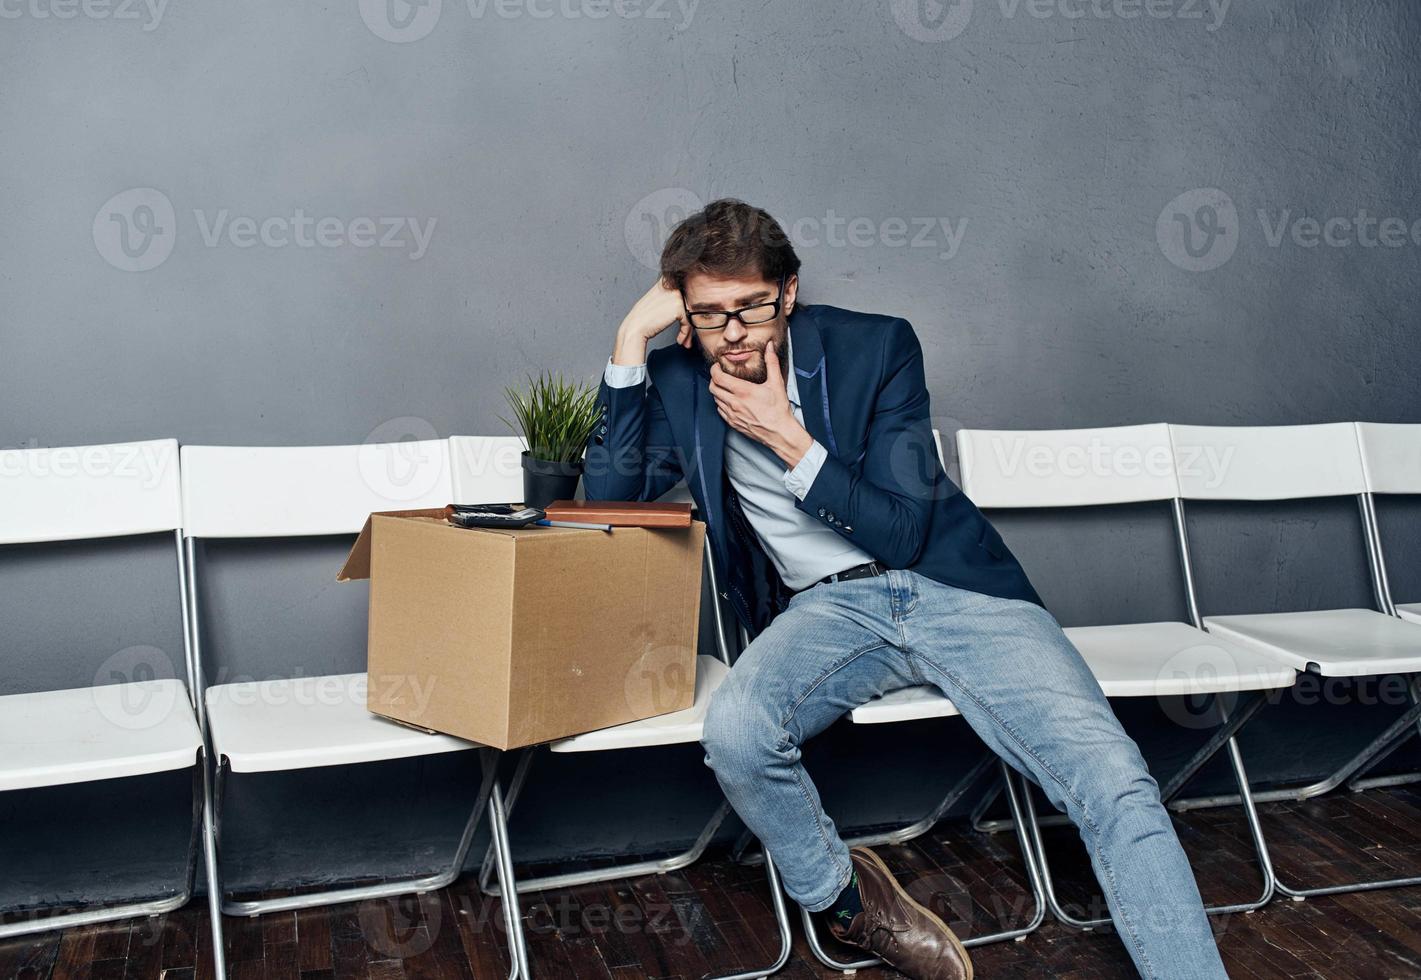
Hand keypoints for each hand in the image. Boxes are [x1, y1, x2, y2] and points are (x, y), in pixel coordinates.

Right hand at [613, 280, 690, 364]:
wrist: (635, 327)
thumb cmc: (644, 317)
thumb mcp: (656, 299)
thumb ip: (669, 297)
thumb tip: (686, 304)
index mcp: (666, 281)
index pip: (684, 294)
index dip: (686, 310)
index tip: (684, 323)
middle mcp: (672, 286)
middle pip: (689, 304)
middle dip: (688, 321)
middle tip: (686, 334)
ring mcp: (676, 295)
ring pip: (690, 314)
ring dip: (687, 330)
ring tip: (684, 339)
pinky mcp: (678, 307)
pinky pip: (688, 322)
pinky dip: (685, 333)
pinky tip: (679, 340)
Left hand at [709, 340, 813, 466]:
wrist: (780, 432)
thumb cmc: (779, 410)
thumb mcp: (776, 383)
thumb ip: (771, 362)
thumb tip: (769, 347)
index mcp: (743, 391)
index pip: (718, 377)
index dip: (714, 369)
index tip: (717, 366)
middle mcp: (734, 403)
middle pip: (713, 388)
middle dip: (714, 379)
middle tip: (719, 375)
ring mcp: (732, 414)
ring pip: (715, 399)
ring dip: (717, 391)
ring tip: (725, 387)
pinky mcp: (733, 423)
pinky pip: (720, 411)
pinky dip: (721, 404)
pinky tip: (729, 401)